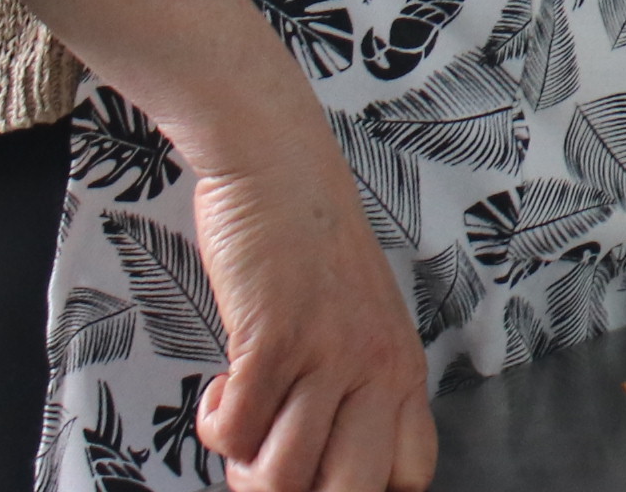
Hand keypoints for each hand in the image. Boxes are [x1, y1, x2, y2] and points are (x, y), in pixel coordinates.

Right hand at [185, 121, 434, 491]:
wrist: (280, 165)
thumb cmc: (312, 246)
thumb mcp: (362, 320)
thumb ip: (358, 386)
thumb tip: (327, 463)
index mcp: (403, 369)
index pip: (409, 477)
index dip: (359, 490)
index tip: (317, 474)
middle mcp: (376, 368)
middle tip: (266, 461)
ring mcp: (328, 354)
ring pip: (284, 477)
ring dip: (245, 465)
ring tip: (242, 422)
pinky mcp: (274, 339)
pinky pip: (237, 432)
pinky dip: (216, 426)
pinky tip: (223, 388)